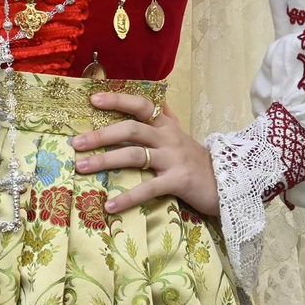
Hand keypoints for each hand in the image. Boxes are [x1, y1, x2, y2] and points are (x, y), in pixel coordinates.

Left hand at [72, 93, 218, 216]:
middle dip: (101, 135)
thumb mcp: (180, 135)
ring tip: (81, 168)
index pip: (141, 105)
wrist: (228, 183)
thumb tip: (150, 100)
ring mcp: (173, 159)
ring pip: (134, 156)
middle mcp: (168, 137)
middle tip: (76, 143)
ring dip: (105, 161)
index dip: (118, 100)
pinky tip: (109, 205)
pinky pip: (148, 188)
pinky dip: (127, 197)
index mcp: (166, 125)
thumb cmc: (195, 160)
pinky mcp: (178, 181)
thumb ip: (164, 118)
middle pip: (131, 129)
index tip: (93, 100)